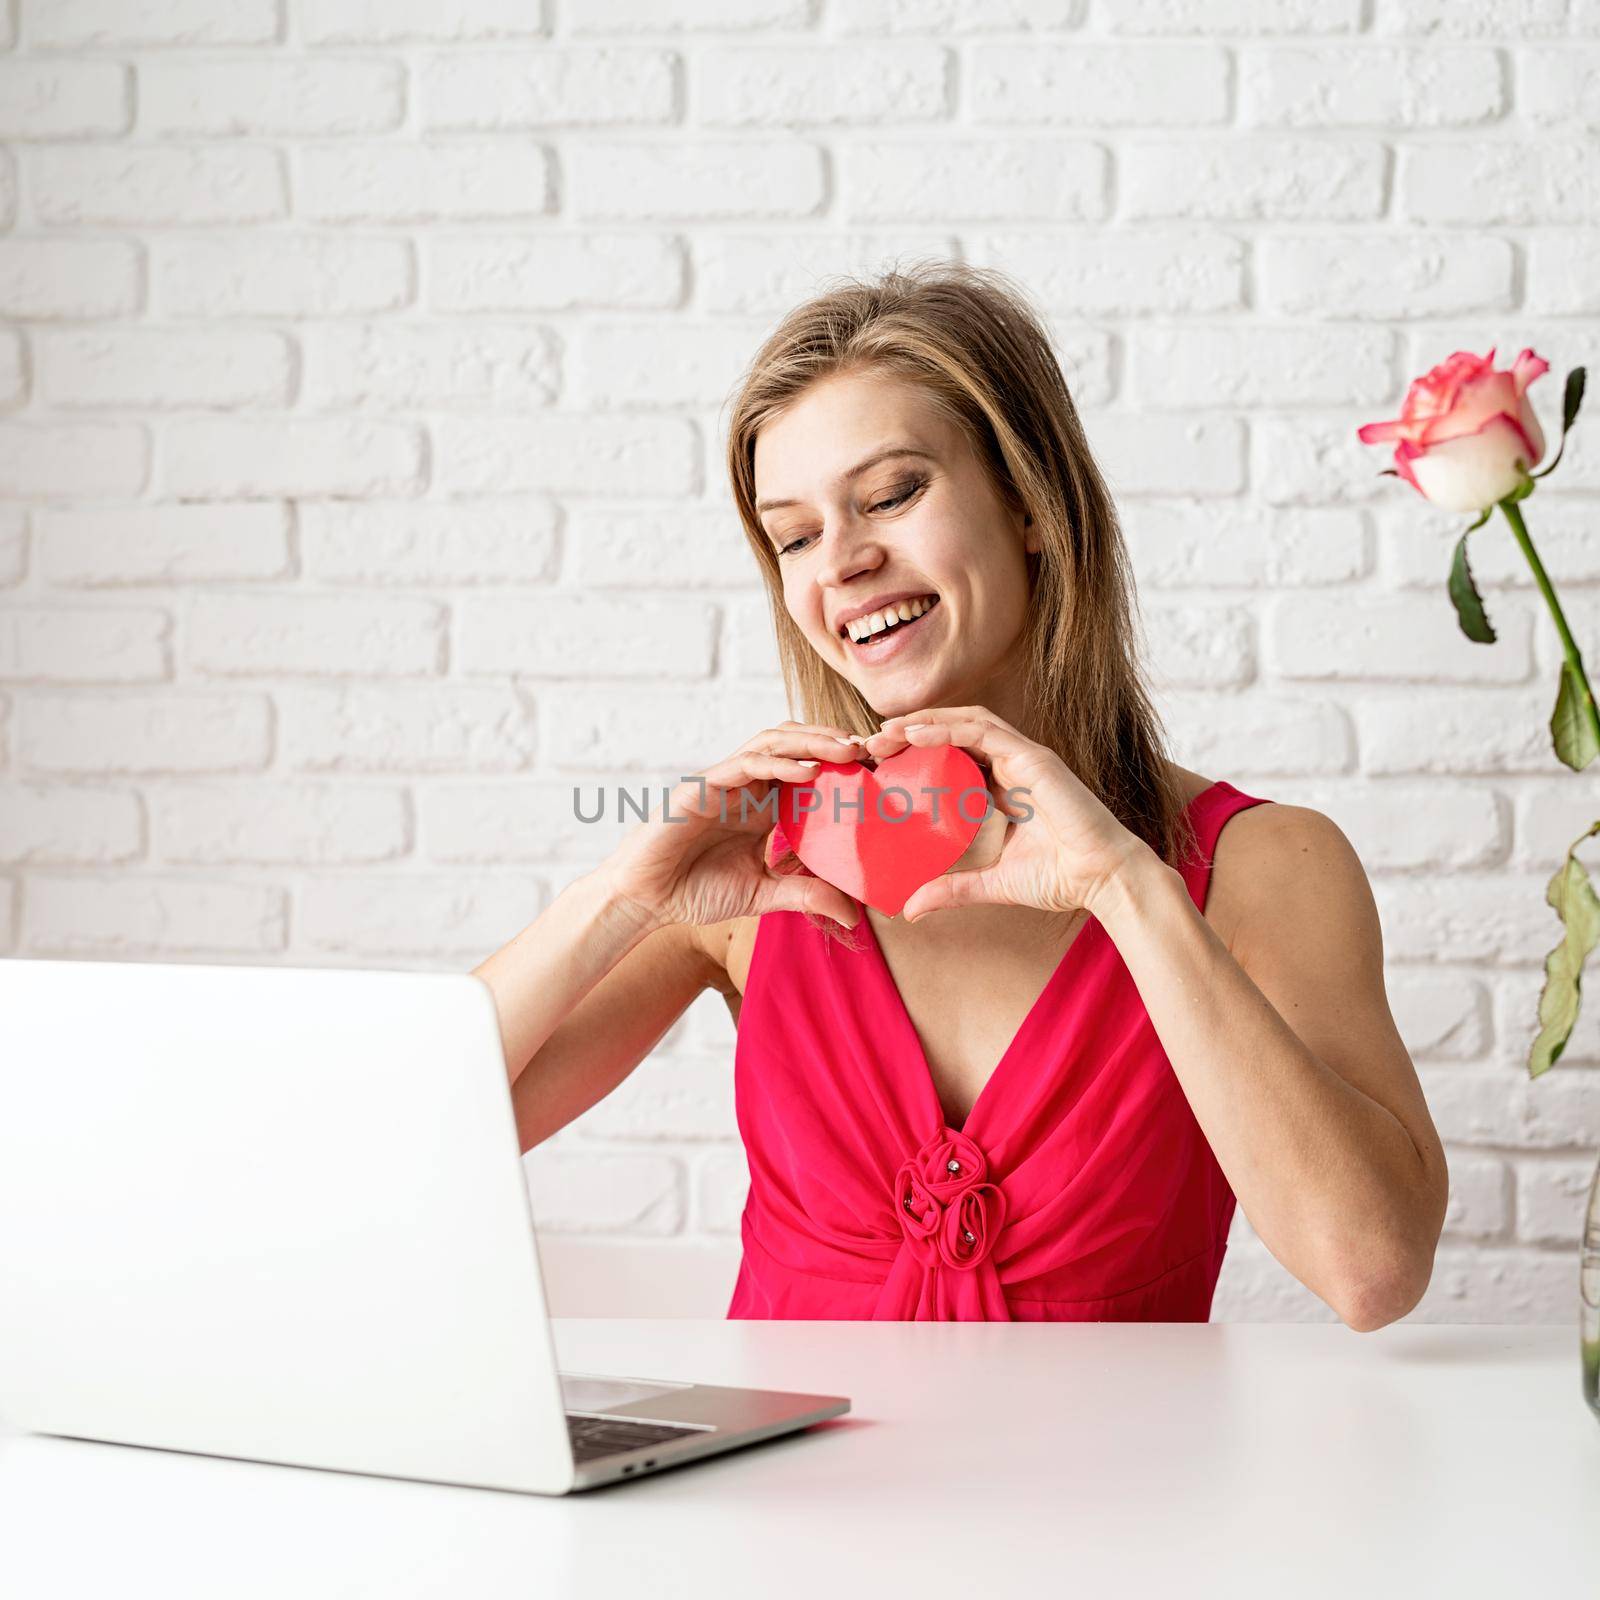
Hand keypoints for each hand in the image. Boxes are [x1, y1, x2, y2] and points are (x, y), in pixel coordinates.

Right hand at [602, 721, 867, 930]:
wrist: (645, 900)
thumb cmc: (696, 891)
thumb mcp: (763, 894)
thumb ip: (804, 894)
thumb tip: (853, 913)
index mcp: (763, 806)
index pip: (808, 770)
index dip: (841, 763)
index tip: (880, 769)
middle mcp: (746, 786)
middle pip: (795, 745)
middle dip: (832, 741)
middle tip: (872, 748)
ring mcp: (724, 782)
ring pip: (773, 743)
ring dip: (811, 742)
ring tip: (847, 749)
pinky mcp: (702, 787)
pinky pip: (745, 765)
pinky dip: (778, 763)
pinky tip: (808, 771)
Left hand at [861, 705, 1152, 923]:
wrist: (1103, 880)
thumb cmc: (1059, 879)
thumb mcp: (991, 883)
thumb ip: (952, 889)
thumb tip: (909, 910)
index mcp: (1003, 789)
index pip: (952, 759)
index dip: (915, 756)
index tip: (879, 766)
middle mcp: (1011, 767)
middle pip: (953, 735)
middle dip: (910, 734)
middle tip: (871, 745)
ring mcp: (1023, 758)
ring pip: (964, 723)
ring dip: (922, 723)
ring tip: (884, 733)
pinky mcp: (1032, 758)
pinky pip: (983, 731)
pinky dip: (947, 727)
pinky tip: (916, 733)